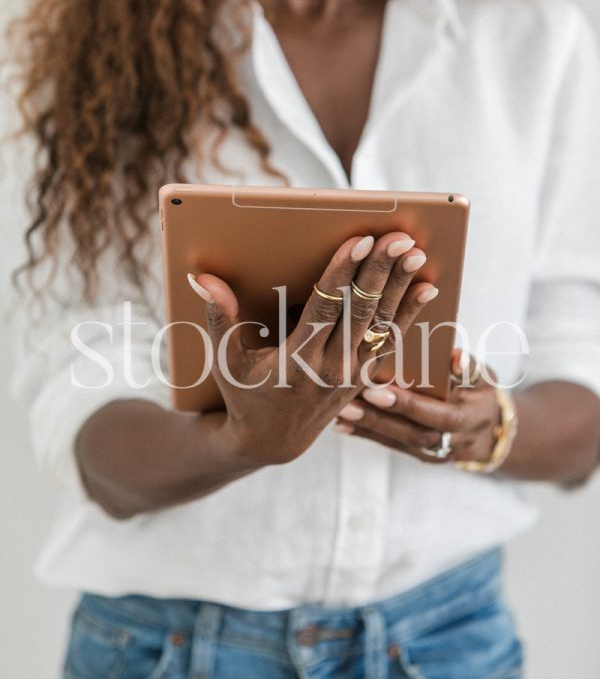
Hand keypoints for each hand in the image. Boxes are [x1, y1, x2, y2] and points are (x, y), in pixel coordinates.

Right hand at [187, 231, 437, 465]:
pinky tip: (426, 287)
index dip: (343, 274)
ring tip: (415, 252)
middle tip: (396, 237)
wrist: (272, 442)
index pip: (326, 309)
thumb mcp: (225, 361)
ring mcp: (352, 374)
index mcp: (297, 360)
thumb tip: (203, 279)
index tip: (359, 241)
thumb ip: (219, 318)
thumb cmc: (244, 394)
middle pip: (361, 311)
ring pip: (383, 324)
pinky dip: (410, 313)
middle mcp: (330, 368)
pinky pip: (391, 340)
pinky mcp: (364, 377)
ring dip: (400, 287)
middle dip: (380, 271)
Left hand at [335, 350, 501, 464]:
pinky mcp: (421, 456)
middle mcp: (454, 441)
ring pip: (399, 442)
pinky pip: (392, 446)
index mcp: (471, 418)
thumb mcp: (484, 377)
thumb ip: (470, 366)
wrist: (494, 433)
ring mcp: (437, 453)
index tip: (376, 389)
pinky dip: (366, 434)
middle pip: (413, 434)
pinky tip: (340, 424)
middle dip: (378, 419)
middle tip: (346, 402)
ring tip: (338, 411)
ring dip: (366, 427)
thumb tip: (456, 357)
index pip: (439, 415)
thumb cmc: (482, 392)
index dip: (408, 405)